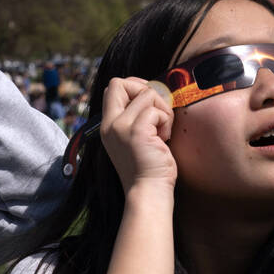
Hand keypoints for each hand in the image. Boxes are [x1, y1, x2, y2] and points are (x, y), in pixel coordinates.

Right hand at [101, 77, 175, 193]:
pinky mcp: (137, 131)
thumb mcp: (135, 137)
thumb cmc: (149, 166)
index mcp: (108, 125)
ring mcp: (121, 127)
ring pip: (147, 93)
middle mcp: (110, 124)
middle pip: (121, 82)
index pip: (112, 87)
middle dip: (147, 91)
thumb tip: (151, 91)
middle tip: (158, 113)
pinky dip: (166, 121)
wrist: (149, 191)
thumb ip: (135, 116)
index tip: (149, 104)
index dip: (134, 86)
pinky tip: (164, 139)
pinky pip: (157, 110)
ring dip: (162, 109)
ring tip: (162, 131)